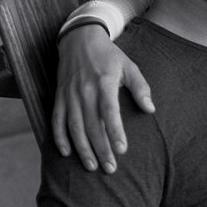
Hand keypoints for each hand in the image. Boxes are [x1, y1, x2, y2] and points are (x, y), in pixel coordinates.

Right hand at [52, 25, 154, 172]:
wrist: (79, 38)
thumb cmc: (109, 57)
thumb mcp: (129, 66)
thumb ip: (141, 88)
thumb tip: (150, 109)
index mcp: (104, 83)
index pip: (109, 111)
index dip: (114, 131)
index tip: (122, 150)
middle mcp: (84, 90)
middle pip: (91, 124)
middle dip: (101, 148)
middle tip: (110, 168)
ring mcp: (69, 94)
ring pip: (74, 126)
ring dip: (82, 148)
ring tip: (91, 166)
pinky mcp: (59, 96)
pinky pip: (56, 119)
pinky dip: (59, 137)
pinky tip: (66, 153)